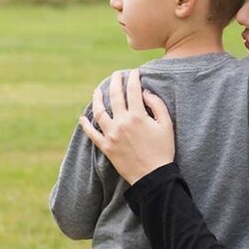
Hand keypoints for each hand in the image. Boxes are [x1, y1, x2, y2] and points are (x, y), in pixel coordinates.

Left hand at [78, 69, 175, 184]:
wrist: (153, 176)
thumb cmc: (163, 151)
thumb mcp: (167, 125)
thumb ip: (157, 105)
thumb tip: (145, 93)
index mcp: (138, 116)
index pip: (133, 90)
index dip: (134, 78)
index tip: (135, 72)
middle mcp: (122, 122)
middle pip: (115, 96)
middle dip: (116, 81)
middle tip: (117, 74)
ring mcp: (111, 134)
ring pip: (99, 112)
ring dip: (97, 98)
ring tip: (97, 90)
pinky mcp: (106, 147)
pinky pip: (92, 134)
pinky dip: (85, 125)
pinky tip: (82, 118)